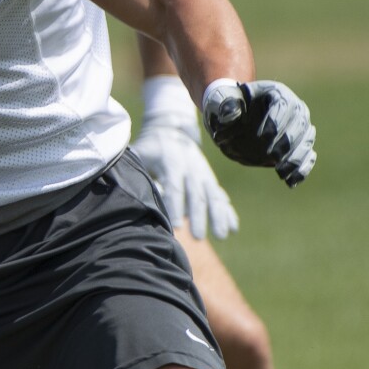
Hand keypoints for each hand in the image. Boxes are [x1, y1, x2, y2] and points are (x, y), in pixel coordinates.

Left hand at [130, 77, 238, 238]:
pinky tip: (233, 229)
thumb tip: (136, 195)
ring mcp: (204, 174)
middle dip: (198, 217)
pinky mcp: (210, 180)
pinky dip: (228, 212)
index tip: (175, 226)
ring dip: (218, 217)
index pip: (174, 187)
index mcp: (172, 162)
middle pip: (196, 195)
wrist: (172, 130)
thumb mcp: (140, 155)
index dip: (175, 206)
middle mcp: (192, 168)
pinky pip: (221, 197)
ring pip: (213, 196)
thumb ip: (140, 173)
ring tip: (221, 236)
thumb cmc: (150, 149)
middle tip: (197, 238)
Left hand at [203, 79, 315, 186]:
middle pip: (300, 124)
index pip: (284, 106)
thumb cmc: (231, 105)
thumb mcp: (224, 99)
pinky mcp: (299, 144)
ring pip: (306, 141)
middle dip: (287, 142)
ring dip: (295, 159)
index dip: (275, 122)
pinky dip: (301, 169)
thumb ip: (226, 105)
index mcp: (278, 93)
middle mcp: (295, 108)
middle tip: (271, 156)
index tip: (262, 137)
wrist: (237, 116)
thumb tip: (230, 117)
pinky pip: (307, 156)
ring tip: (282, 173)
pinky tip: (291, 181)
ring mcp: (300, 127)